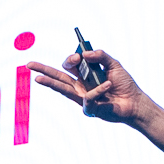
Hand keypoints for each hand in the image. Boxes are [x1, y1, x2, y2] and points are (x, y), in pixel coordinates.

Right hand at [25, 48, 152, 124]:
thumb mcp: (114, 64)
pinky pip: (89, 97)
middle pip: (57, 76)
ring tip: (37, 78)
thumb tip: (85, 54)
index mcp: (84, 75)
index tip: (79, 57)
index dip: (71, 59)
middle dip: (43, 70)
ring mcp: (82, 98)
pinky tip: (108, 85)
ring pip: (62, 89)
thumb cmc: (125, 85)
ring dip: (50, 83)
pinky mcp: (89, 109)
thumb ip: (100, 56)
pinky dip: (98, 89)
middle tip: (28, 64)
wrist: (135, 102)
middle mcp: (80, 86)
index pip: (69, 65)